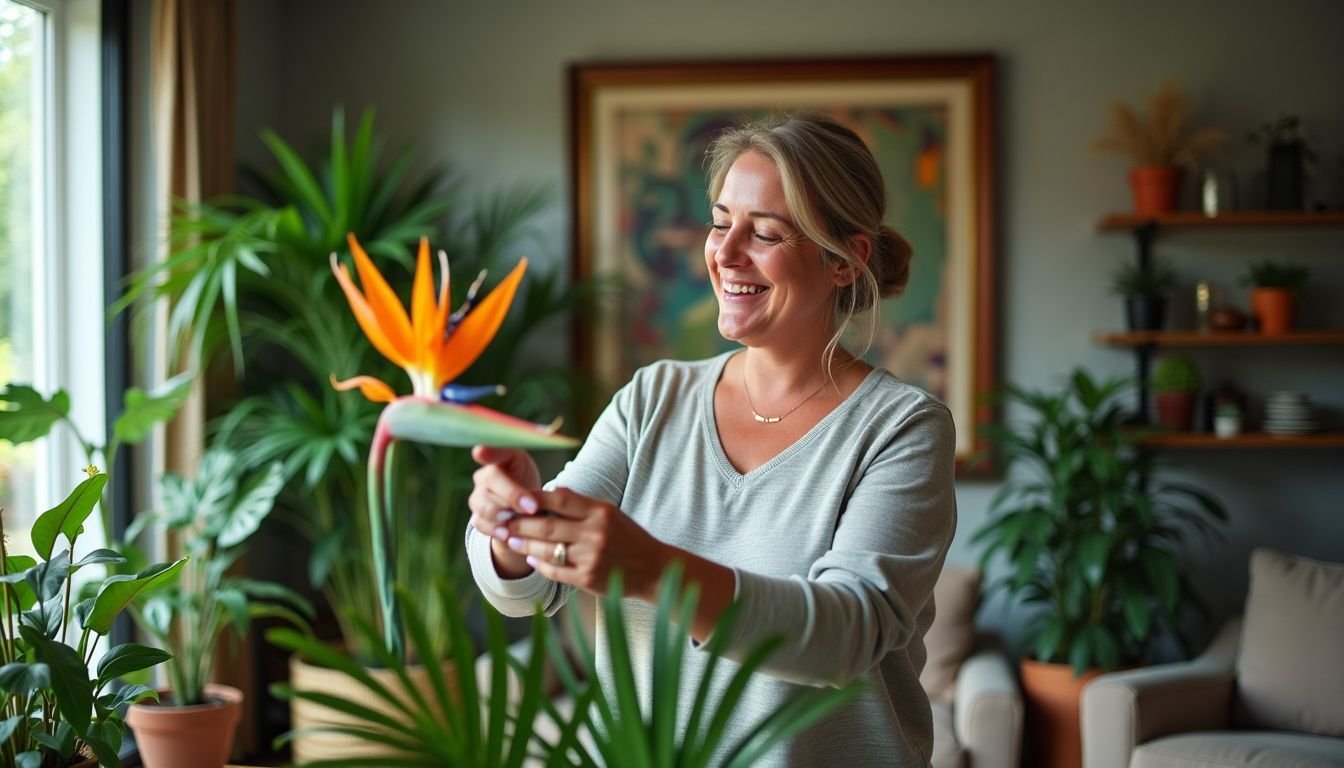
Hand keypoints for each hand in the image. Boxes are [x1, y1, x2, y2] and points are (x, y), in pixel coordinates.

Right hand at [468, 446, 541, 577]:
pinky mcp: (478, 516)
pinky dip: (495, 530)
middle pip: (491, 479)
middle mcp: (485, 474)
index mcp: (503, 458)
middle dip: (512, 494)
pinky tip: (507, 535)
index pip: (493, 448)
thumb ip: (539, 480)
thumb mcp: (540, 479)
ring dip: (501, 513)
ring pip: (483, 503)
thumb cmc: (533, 488)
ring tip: (516, 521)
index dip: (488, 450)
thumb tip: (539, 488)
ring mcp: (479, 496)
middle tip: (532, 507)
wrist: (526, 512)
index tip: (481, 451)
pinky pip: (481, 522)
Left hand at [499, 487, 667, 599]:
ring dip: (523, 544)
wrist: (652, 569)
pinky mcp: (587, 579)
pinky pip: (554, 571)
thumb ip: (581, 504)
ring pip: (546, 549)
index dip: (534, 497)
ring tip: (510, 538)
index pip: (560, 498)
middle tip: (502, 520)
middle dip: (519, 523)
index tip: (515, 498)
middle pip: (546, 525)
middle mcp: (595, 533)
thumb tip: (548, 492)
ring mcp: (590, 557)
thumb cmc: (628, 537)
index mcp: (601, 512)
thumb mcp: (610, 513)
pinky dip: (538, 564)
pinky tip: (530, 557)